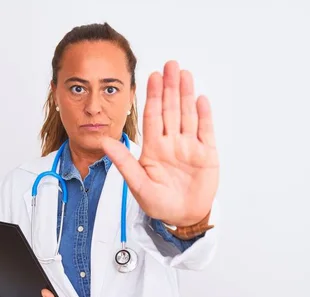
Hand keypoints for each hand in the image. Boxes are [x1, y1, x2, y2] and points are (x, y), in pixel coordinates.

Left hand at [102, 61, 218, 226]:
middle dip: (170, 88)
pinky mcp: (207, 154)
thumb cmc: (159, 204)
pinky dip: (204, 115)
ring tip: (185, 74)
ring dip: (186, 95)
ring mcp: (190, 147)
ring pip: (188, 115)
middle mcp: (172, 143)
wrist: (183, 218)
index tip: (152, 76)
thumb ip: (123, 161)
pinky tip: (200, 99)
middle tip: (170, 65)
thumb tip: (103, 141)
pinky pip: (206, 130)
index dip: (153, 96)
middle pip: (171, 110)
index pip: (153, 116)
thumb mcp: (138, 184)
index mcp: (154, 148)